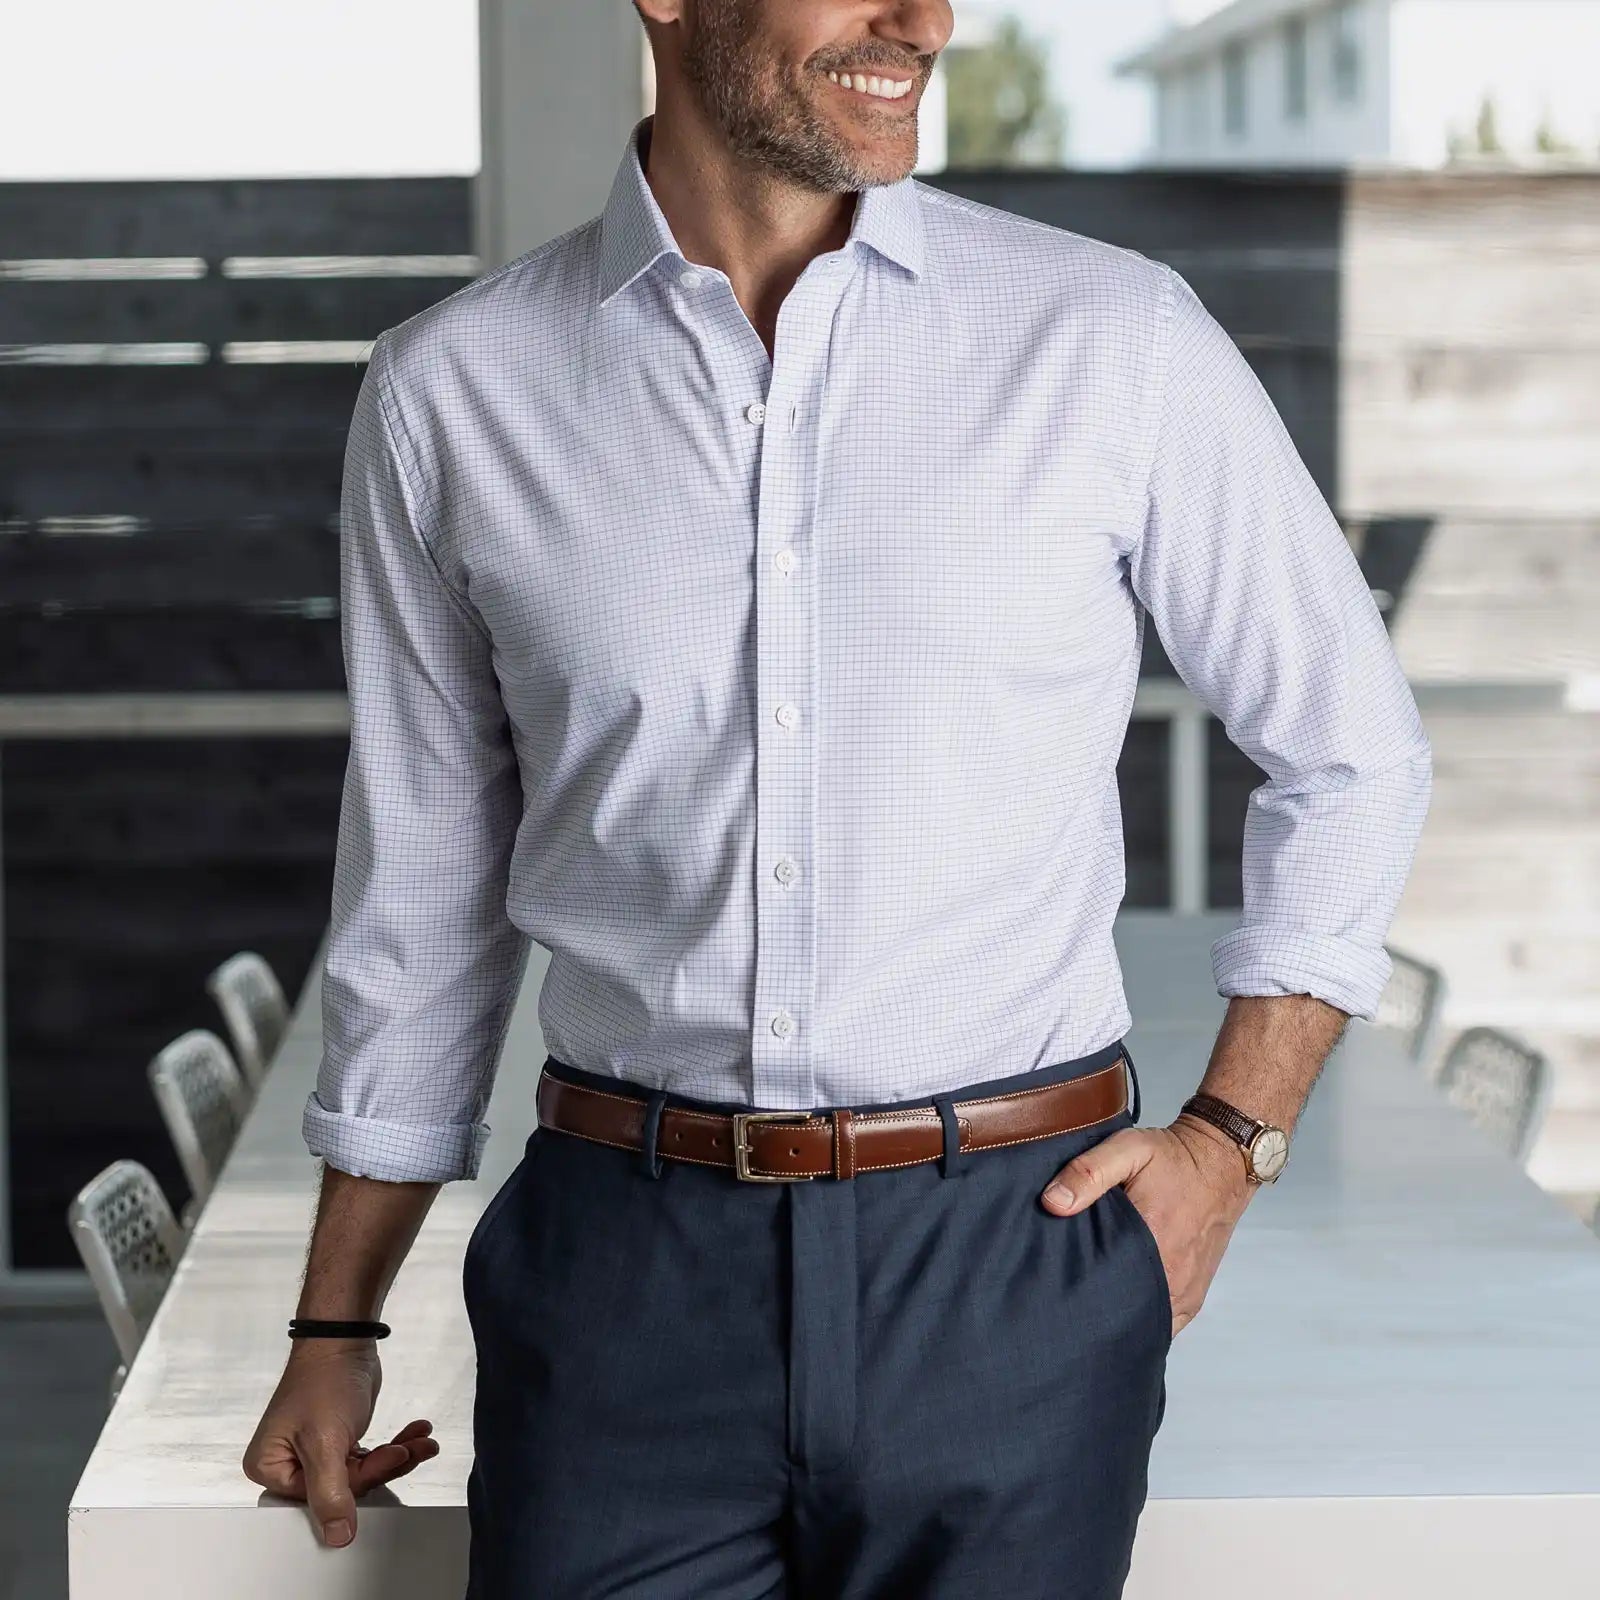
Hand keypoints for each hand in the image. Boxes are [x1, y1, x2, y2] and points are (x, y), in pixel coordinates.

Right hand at [241, 1339, 439, 1546]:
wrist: (344, 1338)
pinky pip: (369, 1456)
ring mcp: (316, 1453)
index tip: (391, 1460)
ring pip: (363, 1472)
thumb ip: (331, 1493)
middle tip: (412, 1449)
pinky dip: (395, 1445)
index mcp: (271, 1468)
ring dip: (397, 1455)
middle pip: (344, 1486)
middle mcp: (289, 1464)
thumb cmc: (324, 1379)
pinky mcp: (339, 1441)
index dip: (361, 1482)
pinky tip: (415, 1434)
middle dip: (386, 1465)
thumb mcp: (325, 1441)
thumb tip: (337, 1536)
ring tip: (421, 1440)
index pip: (318, 1499)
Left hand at [1039, 1114, 1256, 1338]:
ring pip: (1145, 1322)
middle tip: (1067, 1296)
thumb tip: (1052, 1203)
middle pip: (1124, 1313)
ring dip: (1120, 1316)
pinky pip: (1166, 1323)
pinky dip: (1144, 1318)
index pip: (1104, 1289)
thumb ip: (1088, 1173)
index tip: (1055, 1286)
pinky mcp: (1194, 1295)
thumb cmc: (1173, 1158)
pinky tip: (1122, 1308)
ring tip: (1091, 1303)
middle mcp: (1173, 1275)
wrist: (1220, 1162)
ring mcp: (1185, 1290)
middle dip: (1094, 1310)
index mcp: (1152, 1242)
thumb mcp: (1127, 1148)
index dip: (1077, 1292)